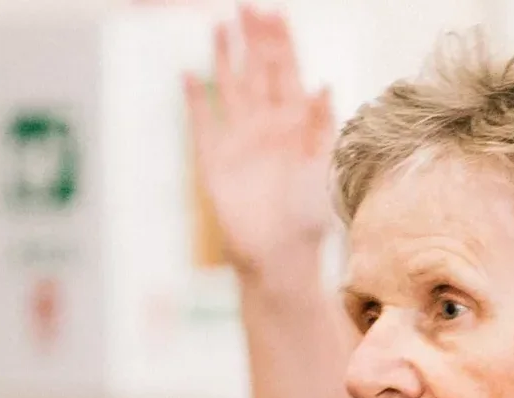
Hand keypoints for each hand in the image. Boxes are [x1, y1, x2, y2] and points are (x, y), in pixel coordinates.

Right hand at [184, 5, 334, 279]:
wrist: (279, 256)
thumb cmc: (310, 219)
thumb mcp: (324, 168)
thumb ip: (323, 127)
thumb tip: (324, 84)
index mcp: (297, 125)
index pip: (287, 73)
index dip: (282, 43)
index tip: (276, 13)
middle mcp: (267, 127)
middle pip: (258, 72)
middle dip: (254, 39)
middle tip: (247, 5)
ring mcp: (239, 141)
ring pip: (230, 88)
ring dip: (225, 58)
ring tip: (221, 26)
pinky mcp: (214, 161)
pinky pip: (202, 123)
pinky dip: (195, 100)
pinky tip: (189, 75)